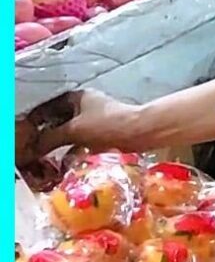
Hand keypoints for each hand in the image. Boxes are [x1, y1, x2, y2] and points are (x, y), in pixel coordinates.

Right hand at [27, 90, 145, 157]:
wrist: (142, 132)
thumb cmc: (108, 126)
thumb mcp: (74, 131)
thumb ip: (50, 138)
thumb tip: (30, 147)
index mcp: (77, 98)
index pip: (48, 106)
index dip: (35, 119)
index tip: (24, 133)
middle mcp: (85, 106)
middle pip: (59, 119)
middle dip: (46, 133)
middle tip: (32, 148)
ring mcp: (95, 119)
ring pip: (70, 131)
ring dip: (59, 144)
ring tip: (45, 157)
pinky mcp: (104, 133)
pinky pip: (82, 141)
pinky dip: (73, 150)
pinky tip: (65, 163)